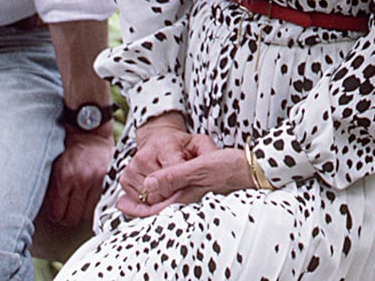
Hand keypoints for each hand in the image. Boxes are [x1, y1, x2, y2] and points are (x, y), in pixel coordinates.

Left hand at [45, 126, 113, 225]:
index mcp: (64, 177)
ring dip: (81, 211)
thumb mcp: (54, 164)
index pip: (56, 213)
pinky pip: (100, 202)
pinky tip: (89, 198)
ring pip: (87, 213)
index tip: (55, 211)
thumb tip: (48, 207)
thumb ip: (52, 186)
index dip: (55, 214)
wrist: (90, 130)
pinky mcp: (108, 179)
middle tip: (66, 210)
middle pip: (72, 218)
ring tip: (78, 203)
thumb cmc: (69, 145)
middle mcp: (81, 180)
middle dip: (67, 216)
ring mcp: (96, 180)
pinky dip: (94, 203)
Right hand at [115, 115, 214, 217]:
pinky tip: (159, 190)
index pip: (172, 177)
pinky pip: (137, 201)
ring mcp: (132, 168)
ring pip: (148, 199)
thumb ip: (206, 156)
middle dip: (173, 195)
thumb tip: (203, 175)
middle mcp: (144, 156)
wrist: (160, 138)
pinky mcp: (124, 178)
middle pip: (159, 192)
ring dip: (162, 199)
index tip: (190, 189)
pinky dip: (150, 201)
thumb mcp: (200, 145)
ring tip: (171, 187)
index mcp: (164, 145)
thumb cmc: (183, 145)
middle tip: (182, 188)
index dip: (183, 188)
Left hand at [123, 146, 253, 216]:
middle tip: (122, 202)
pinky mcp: (203, 192)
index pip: (155, 209)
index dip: (136, 207)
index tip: (121, 203)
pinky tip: (163, 188)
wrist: (254, 168)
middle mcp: (190, 201)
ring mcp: (197, 198)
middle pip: (160, 208)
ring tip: (137, 195)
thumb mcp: (198, 167)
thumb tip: (148, 185)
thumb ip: (172, 176)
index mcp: (186, 198)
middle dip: (141, 206)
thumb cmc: (228, 166)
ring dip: (152, 200)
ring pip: (168, 203)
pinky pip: (178, 197)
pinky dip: (166, 194)